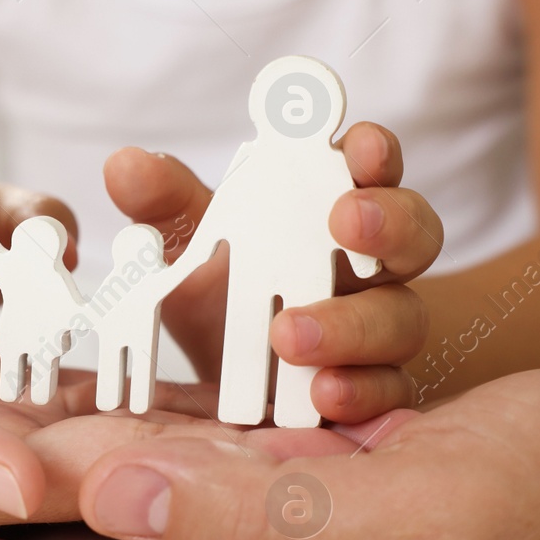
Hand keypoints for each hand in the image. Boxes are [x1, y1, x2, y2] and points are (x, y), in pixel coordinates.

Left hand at [104, 123, 442, 422]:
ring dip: (351, 323)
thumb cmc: (222, 289)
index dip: (372, 151)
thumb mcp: (186, 246)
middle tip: (346, 222)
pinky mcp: (376, 390)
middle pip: (414, 233)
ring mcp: (381, 329)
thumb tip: (125, 166)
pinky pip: (390, 392)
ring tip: (289, 333)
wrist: (229, 381)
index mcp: (333, 210)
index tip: (355, 145)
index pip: (370, 168)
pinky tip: (322, 394)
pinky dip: (359, 391)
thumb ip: (165, 205)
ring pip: (401, 317)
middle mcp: (372, 266)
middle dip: (388, 223)